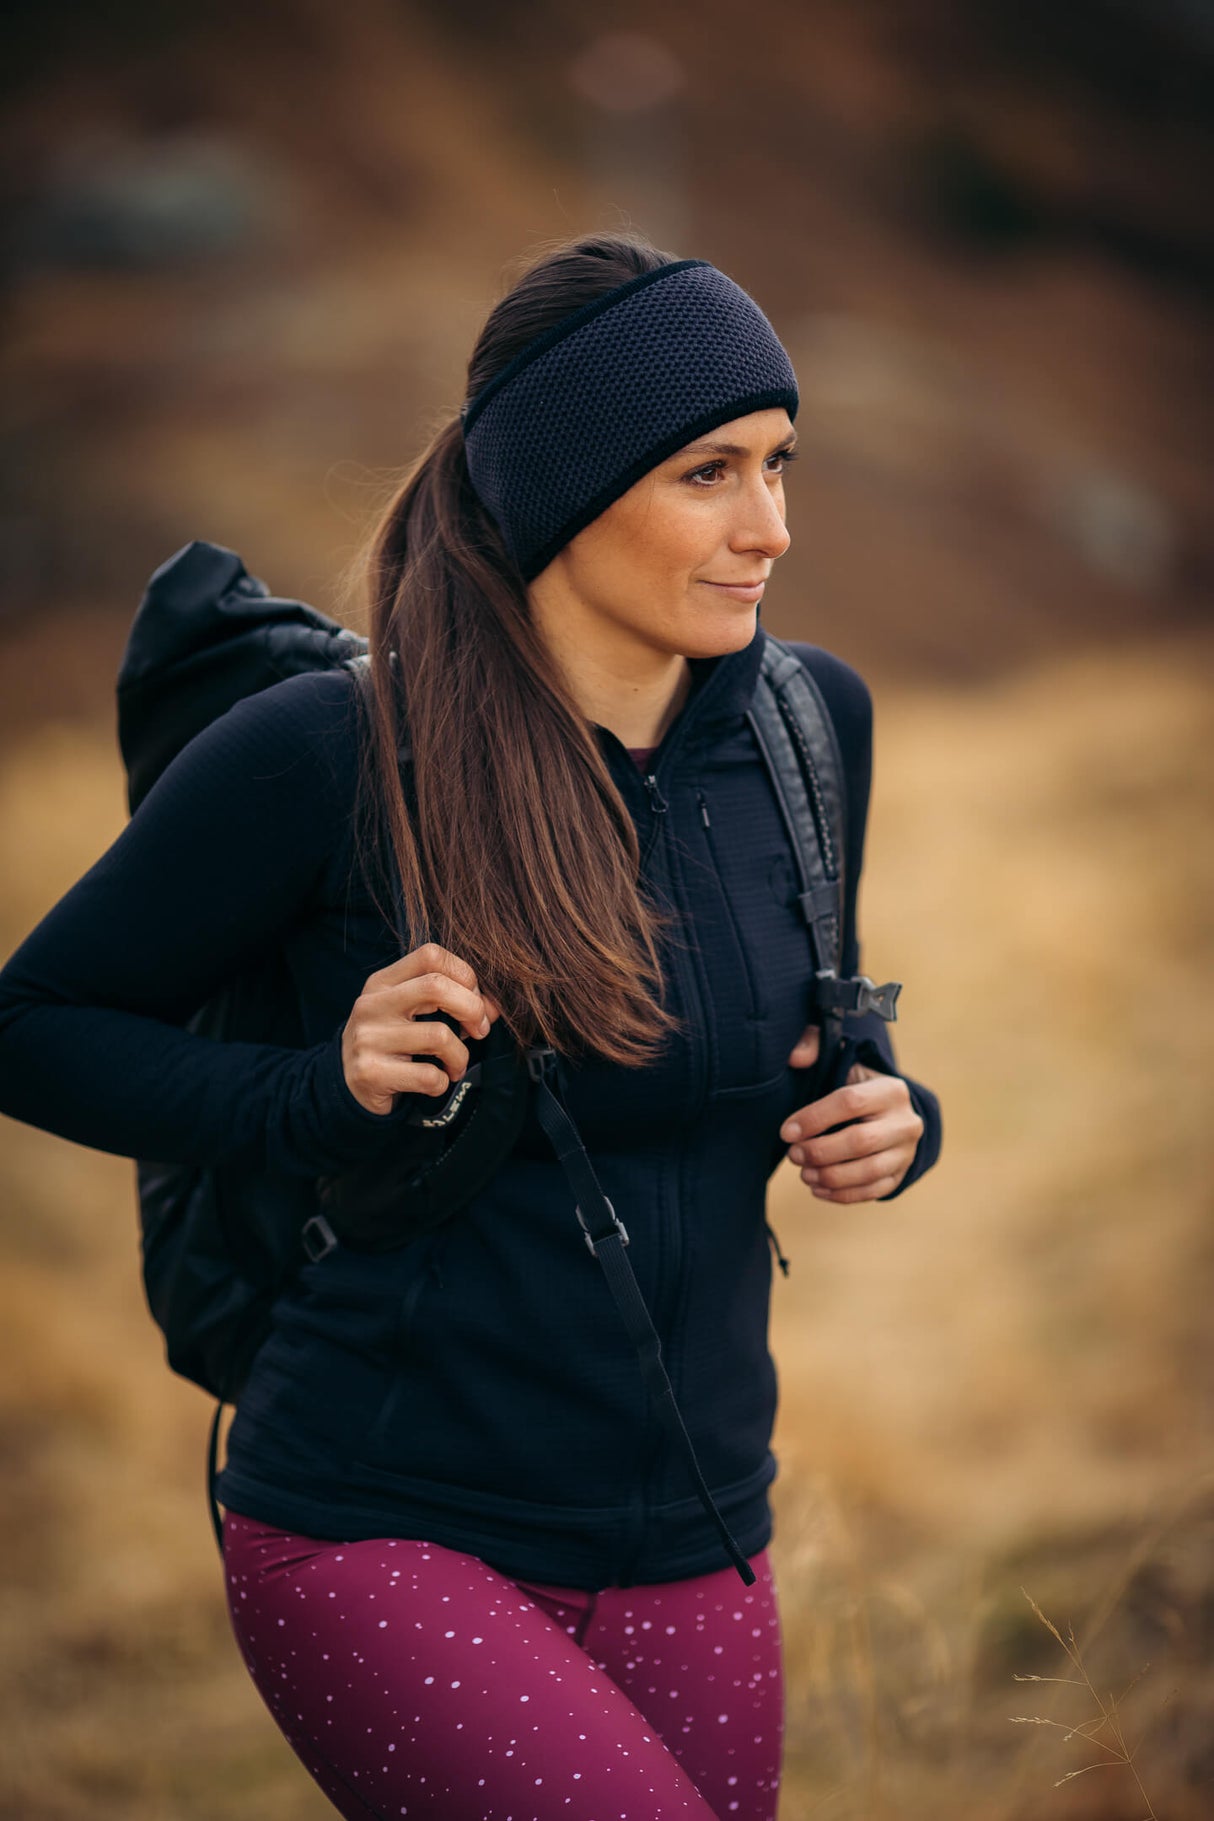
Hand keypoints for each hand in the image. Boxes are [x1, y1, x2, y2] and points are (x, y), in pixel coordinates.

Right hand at [341, 943, 500, 1115]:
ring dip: (460, 1056)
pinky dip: (442, 1082)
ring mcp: (368, 1039)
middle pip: (436, 987)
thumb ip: (453, 1003)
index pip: (431, 956)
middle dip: (472, 1009)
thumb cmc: (393, 1044)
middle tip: (479, 1031)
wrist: (349, 1086)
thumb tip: (493, 1008)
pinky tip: (434, 1082)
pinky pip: (428, 1075)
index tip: (474, 1000)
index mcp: (383, 982)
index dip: (465, 975)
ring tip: (455, 1065)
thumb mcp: (414, 1015)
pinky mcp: (370, 1073)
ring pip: (438, 1036)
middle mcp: (371, 1005)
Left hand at [781, 1024, 922, 1202]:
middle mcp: (905, 1121)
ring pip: (868, 1171)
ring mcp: (906, 1151)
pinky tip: (817, 1188)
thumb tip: (794, 1056)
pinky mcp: (901, 1174)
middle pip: (860, 1142)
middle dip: (820, 1151)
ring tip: (804, 1173)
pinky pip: (872, 1191)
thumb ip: (815, 1046)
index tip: (787, 1131)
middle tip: (793, 1155)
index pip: (850, 1102)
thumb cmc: (857, 1085)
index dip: (814, 1118)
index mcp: (890, 1090)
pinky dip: (841, 1195)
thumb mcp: (842, 1060)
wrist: (892, 1112)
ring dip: (829, 1176)